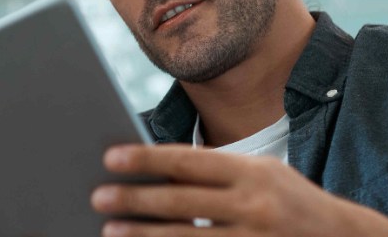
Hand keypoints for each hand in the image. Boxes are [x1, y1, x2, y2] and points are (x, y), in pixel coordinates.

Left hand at [92, 144, 387, 236]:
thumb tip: (156, 169)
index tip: (110, 158)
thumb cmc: (288, 200)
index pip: (189, 161)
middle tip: (98, 196)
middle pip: (181, 200)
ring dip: (144, 236)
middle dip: (135, 199)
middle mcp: (254, 205)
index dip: (147, 158)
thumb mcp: (262, 174)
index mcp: (253, 172)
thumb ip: (215, 171)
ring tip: (110, 230)